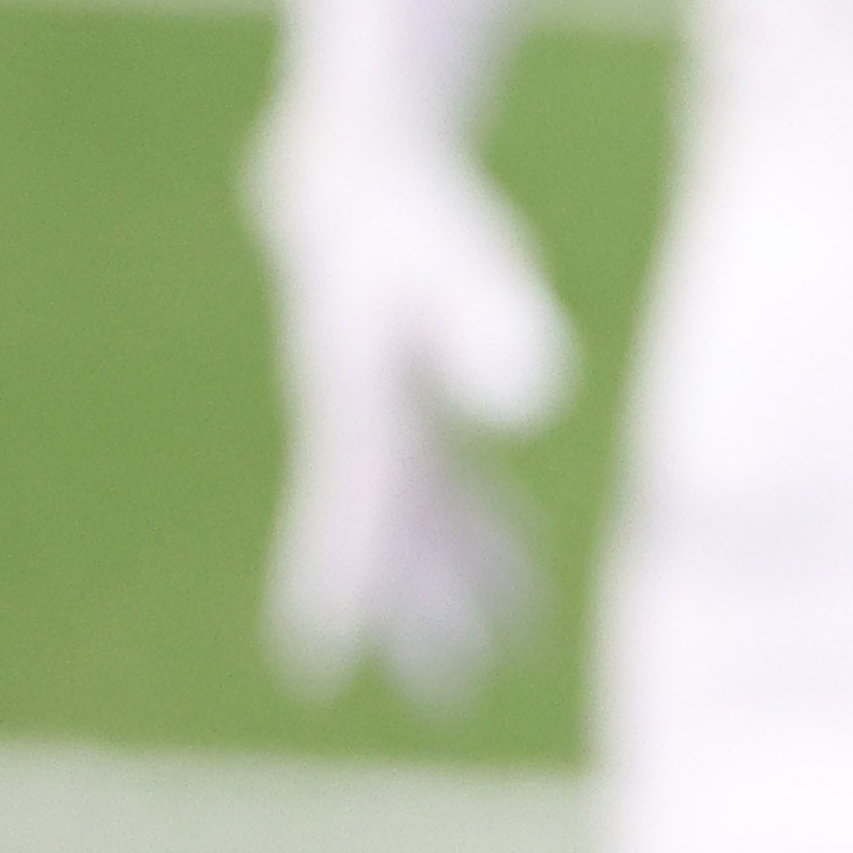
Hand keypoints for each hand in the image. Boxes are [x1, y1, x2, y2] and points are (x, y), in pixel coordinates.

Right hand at [249, 119, 575, 706]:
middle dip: (412, 608)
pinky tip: (514, 567)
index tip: (319, 663)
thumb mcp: (457, 256)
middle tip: (443, 692)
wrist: (357, 159)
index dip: (341, 581)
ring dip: (451, 577)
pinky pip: (441, 478)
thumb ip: (490, 320)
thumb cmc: (412, 207)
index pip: (350, 507)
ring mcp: (383, 410)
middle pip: (386, 529)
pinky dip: (473, 524)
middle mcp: (362, 419)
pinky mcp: (413, 391)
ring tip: (491, 651)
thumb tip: (533, 401)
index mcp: (357, 400)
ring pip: (417, 513)